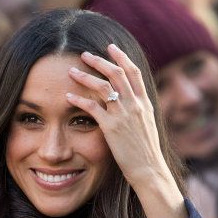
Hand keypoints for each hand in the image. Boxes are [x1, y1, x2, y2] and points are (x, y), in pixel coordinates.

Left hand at [66, 44, 185, 217]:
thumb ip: (138, 111)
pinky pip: (92, 108)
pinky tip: (68, 96)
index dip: (122, 57)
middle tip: (84, 54)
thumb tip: (131, 103)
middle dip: (100, 61)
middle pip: (117, 73)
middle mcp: (136, 105)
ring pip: (104, 86)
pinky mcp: (112, 128)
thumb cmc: (146, 152)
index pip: (134, 72)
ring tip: (72, 71)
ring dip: (86, 76)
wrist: (149, 170)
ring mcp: (124, 115)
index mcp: (145, 103)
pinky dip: (79, 99)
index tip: (111, 47)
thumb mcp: (147, 126)